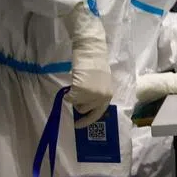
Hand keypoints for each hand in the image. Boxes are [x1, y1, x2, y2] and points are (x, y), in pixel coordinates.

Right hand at [63, 1, 113, 127]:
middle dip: (79, 103)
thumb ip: (97, 95)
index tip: (78, 125)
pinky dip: (68, 93)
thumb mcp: (101, 83)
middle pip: (84, 110)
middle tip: (76, 93)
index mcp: (108, 95)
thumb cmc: (94, 65)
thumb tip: (86, 106)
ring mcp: (92, 95)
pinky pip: (70, 98)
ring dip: (74, 97)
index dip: (88, 120)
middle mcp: (102, 97)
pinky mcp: (82, 90)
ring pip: (77, 105)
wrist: (91, 52)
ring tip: (78, 84)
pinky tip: (72, 84)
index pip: (98, 113)